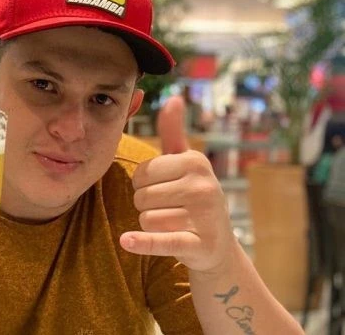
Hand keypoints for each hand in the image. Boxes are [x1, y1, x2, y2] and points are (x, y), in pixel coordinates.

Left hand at [120, 96, 234, 273]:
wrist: (218, 246)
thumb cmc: (194, 196)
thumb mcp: (185, 162)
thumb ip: (173, 132)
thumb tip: (173, 98)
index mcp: (195, 162)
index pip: (141, 173)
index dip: (143, 185)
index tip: (163, 189)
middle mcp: (203, 186)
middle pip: (141, 196)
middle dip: (146, 205)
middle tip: (169, 209)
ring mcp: (204, 216)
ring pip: (145, 219)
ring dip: (151, 226)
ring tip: (173, 224)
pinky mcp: (198, 244)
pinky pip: (160, 240)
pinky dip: (143, 243)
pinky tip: (126, 241)